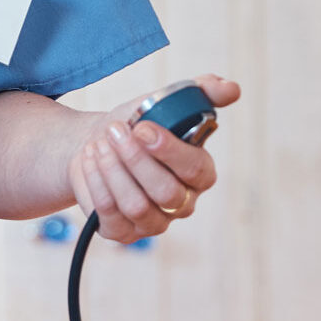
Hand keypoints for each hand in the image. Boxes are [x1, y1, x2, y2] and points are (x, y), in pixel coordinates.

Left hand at [67, 73, 236, 242]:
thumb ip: (198, 93)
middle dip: (135, 159)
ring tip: (97, 144)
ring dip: (112, 170)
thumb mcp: (163, 102)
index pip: (196, 169)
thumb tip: (232, 88)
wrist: (95, 143)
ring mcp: (152, 222)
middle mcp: (181, 203)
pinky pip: (109, 215)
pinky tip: (88, 160)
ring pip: (136, 206)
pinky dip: (95, 183)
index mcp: (199, 173)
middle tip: (113, 132)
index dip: (169, 150)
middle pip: (166, 192)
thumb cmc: (135, 125)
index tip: (142, 128)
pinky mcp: (122, 232)